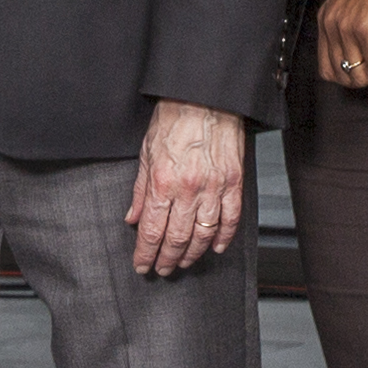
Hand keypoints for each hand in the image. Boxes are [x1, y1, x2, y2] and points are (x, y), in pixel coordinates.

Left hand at [126, 99, 253, 276]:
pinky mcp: (233, 182)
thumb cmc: (174, 118)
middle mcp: (188, 189)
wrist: (204, 97)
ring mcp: (214, 188)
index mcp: (163, 182)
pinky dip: (224, 237)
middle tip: (162, 270)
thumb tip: (133, 218)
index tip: (142, 265)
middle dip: (167, 260)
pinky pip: (231, 219)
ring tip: (183, 262)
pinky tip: (216, 247)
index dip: (145, 254)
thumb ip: (141, 190)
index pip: (152, 231)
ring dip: (192, 253)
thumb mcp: (146, 153)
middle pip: (177, 239)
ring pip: (204, 235)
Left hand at [311, 0, 367, 92]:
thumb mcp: (351, 6)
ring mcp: (346, 28)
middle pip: (344, 76)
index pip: (327, 69)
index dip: (352, 74)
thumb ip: (347, 31)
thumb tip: (361, 61)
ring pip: (361, 75)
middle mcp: (330, 25)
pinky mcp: (365, 29)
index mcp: (325, 21)